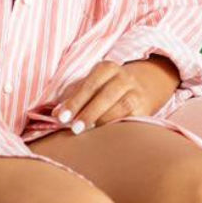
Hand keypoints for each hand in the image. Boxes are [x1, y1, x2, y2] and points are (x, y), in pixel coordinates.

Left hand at [54, 57, 179, 131]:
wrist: (142, 88)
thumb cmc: (106, 89)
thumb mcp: (90, 86)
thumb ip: (73, 97)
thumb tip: (55, 114)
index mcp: (107, 68)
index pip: (89, 84)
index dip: (75, 101)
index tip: (61, 117)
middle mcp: (123, 77)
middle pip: (105, 95)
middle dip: (88, 113)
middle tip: (74, 128)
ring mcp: (136, 92)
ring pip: (120, 107)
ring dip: (102, 121)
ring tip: (88, 132)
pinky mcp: (145, 108)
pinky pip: (131, 118)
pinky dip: (117, 125)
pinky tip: (106, 134)